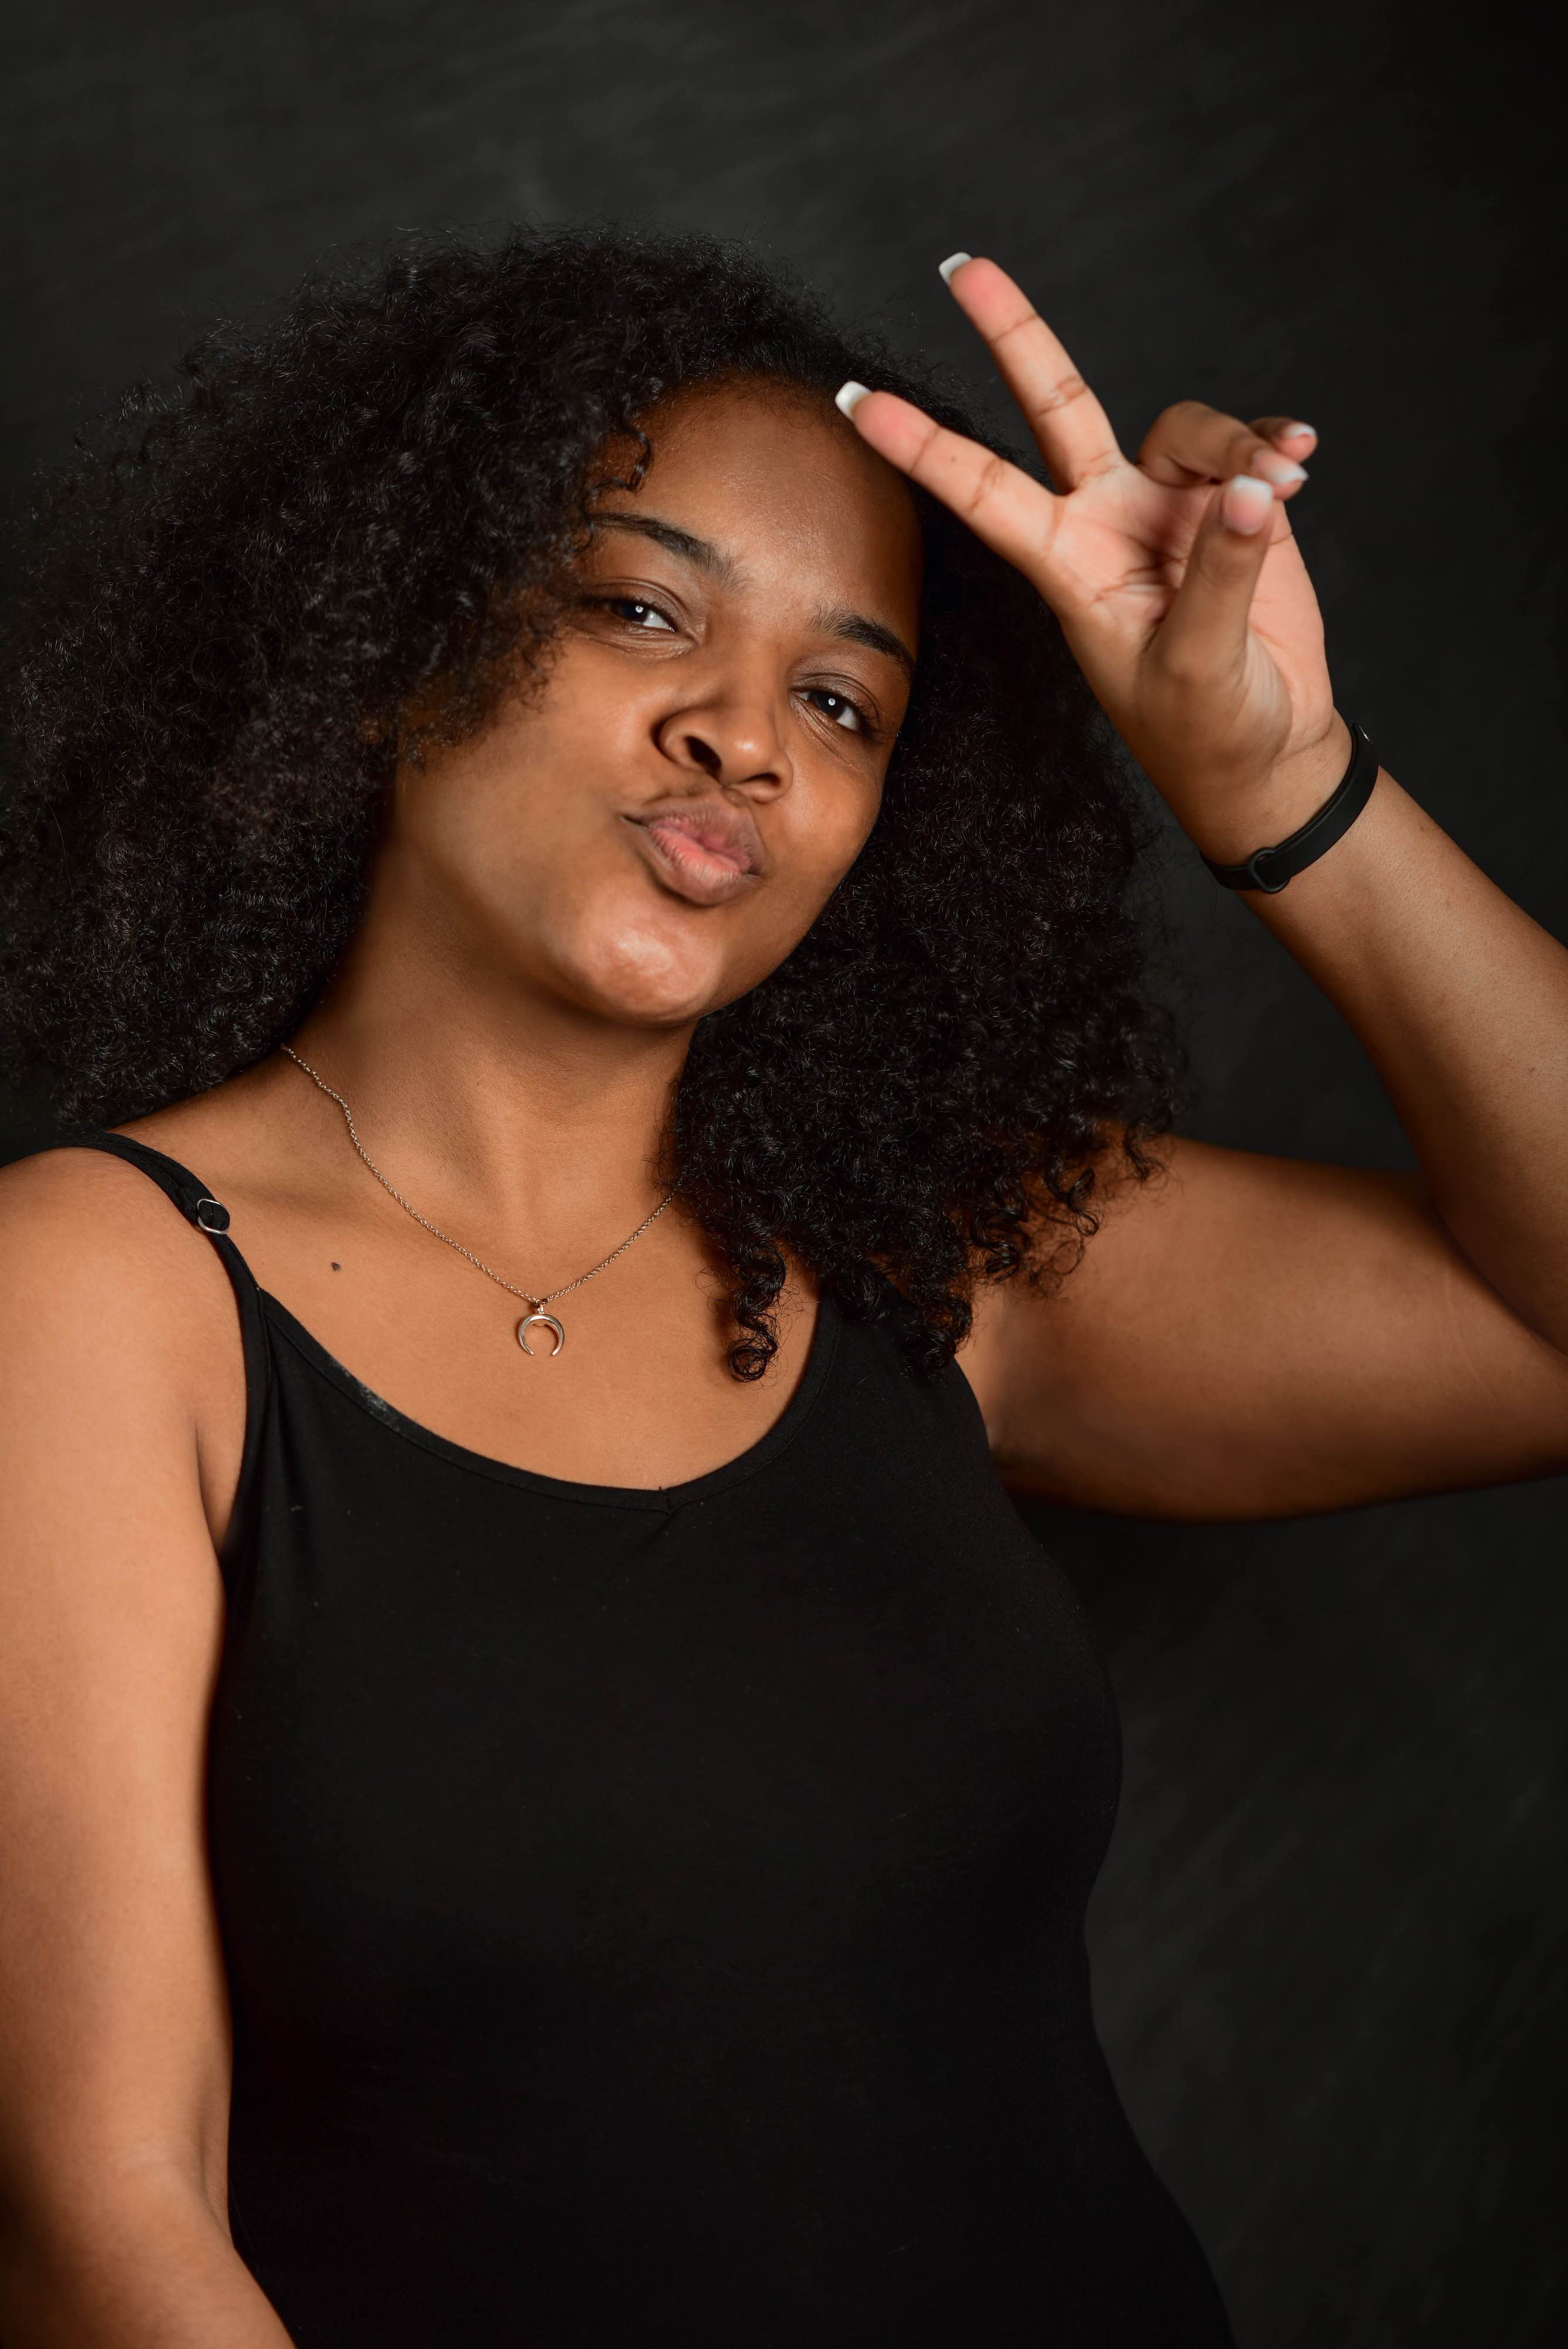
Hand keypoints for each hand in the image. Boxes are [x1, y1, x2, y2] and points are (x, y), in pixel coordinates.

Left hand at [841, 255, 1348, 862]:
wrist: (1264, 754)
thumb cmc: (1208, 729)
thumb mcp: (1200, 665)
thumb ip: (1220, 573)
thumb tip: (1250, 488)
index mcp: (1070, 566)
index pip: (982, 492)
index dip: (922, 446)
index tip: (855, 401)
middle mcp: (1107, 521)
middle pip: (1054, 406)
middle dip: (1012, 333)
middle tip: (960, 267)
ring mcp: (1167, 508)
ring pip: (1185, 425)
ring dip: (1237, 443)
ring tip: (1282, 486)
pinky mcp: (1230, 508)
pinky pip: (1247, 446)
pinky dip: (1274, 447)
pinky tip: (1299, 464)